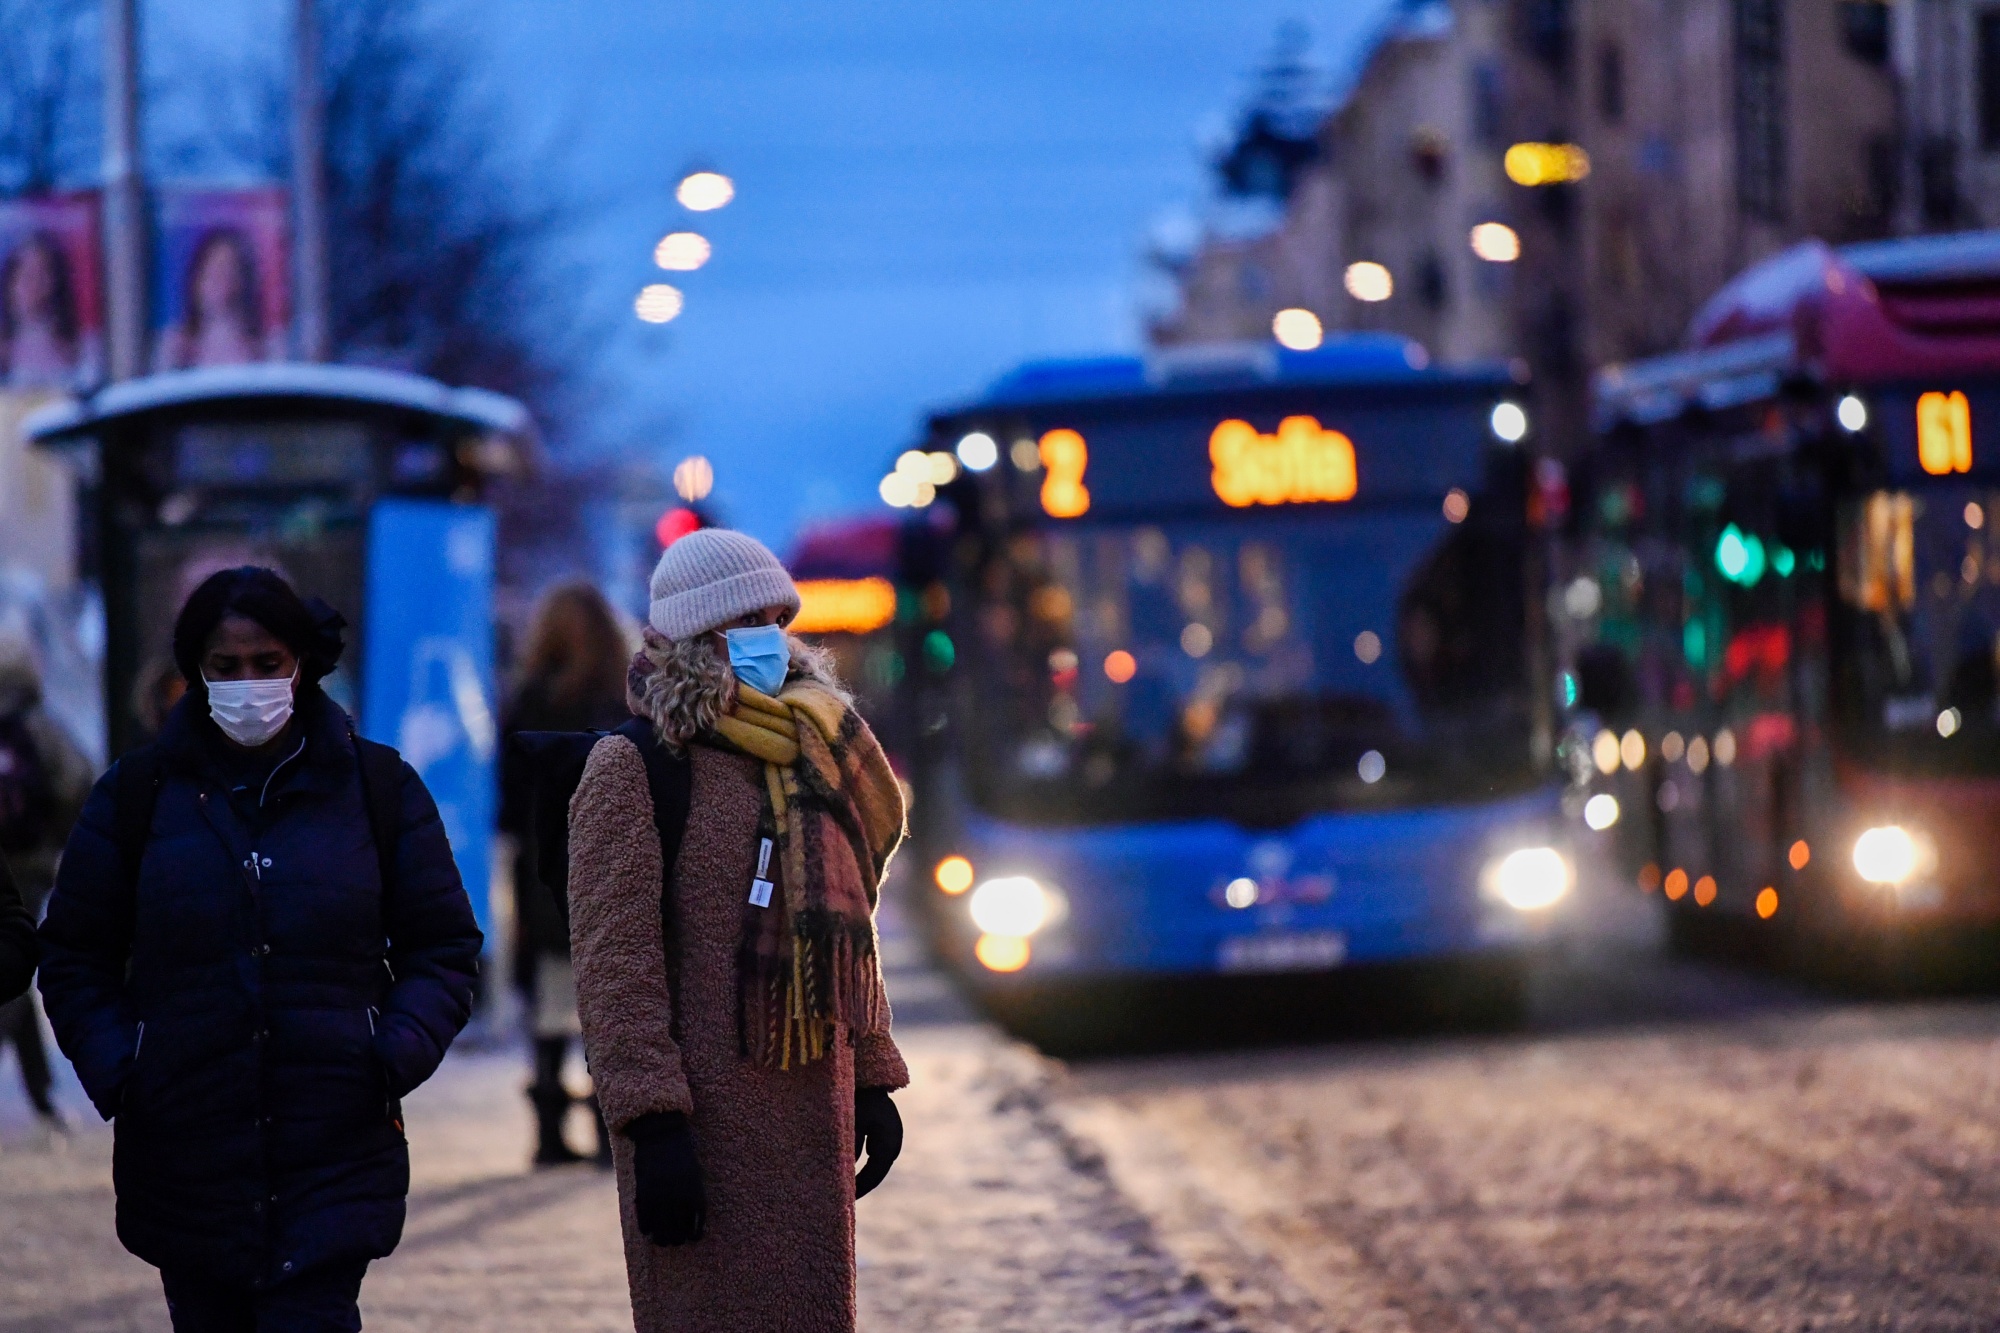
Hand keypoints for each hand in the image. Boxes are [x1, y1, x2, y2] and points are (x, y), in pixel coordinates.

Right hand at [626, 1111, 705, 1244]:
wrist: (660, 1133)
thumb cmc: (680, 1152)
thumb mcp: (692, 1172)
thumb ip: (692, 1194)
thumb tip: (693, 1218)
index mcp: (694, 1191)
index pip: (696, 1222)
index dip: (695, 1235)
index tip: (692, 1240)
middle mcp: (678, 1196)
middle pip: (678, 1229)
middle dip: (677, 1239)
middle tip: (675, 1242)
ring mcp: (659, 1195)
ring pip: (661, 1228)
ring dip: (661, 1238)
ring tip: (661, 1241)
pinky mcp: (643, 1192)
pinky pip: (644, 1218)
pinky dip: (646, 1228)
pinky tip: (647, 1232)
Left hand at [854, 1086, 902, 1198]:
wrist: (869, 1075)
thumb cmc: (858, 1096)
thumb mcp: (851, 1121)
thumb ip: (850, 1146)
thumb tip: (846, 1171)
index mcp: (888, 1139)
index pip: (875, 1172)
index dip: (862, 1187)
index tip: (849, 1199)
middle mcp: (893, 1140)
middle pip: (877, 1170)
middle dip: (863, 1183)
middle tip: (848, 1200)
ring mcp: (891, 1135)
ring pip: (877, 1163)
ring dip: (863, 1174)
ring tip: (848, 1188)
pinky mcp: (884, 1131)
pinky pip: (875, 1153)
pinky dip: (863, 1162)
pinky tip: (849, 1170)